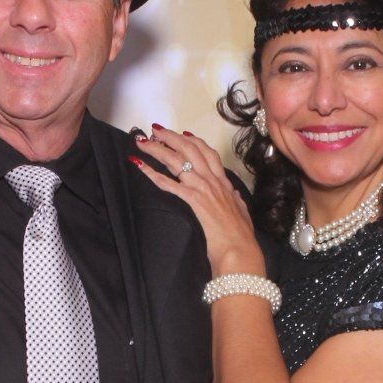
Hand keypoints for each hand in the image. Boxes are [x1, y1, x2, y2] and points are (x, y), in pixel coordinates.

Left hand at [132, 124, 264, 277]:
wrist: (240, 251)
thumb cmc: (240, 238)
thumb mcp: (242, 214)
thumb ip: (236, 202)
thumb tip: (235, 195)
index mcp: (224, 184)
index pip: (209, 153)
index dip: (194, 141)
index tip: (182, 133)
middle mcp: (213, 181)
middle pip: (190, 150)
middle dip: (171, 137)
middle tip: (155, 131)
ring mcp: (204, 188)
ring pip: (177, 161)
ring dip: (157, 150)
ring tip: (143, 143)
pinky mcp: (194, 200)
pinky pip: (169, 183)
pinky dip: (152, 174)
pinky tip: (140, 166)